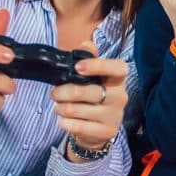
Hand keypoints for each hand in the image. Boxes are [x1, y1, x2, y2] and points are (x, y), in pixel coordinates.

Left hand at [50, 41, 128, 160]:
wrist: (101, 129)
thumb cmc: (95, 96)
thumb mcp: (95, 77)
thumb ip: (90, 58)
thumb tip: (86, 44)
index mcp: (118, 79)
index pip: (117, 68)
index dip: (97, 65)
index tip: (77, 67)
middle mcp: (120, 96)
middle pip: (86, 91)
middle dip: (62, 92)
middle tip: (54, 93)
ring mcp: (114, 115)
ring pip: (76, 110)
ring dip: (60, 107)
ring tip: (59, 106)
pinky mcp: (107, 131)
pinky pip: (76, 126)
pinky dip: (64, 122)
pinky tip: (64, 119)